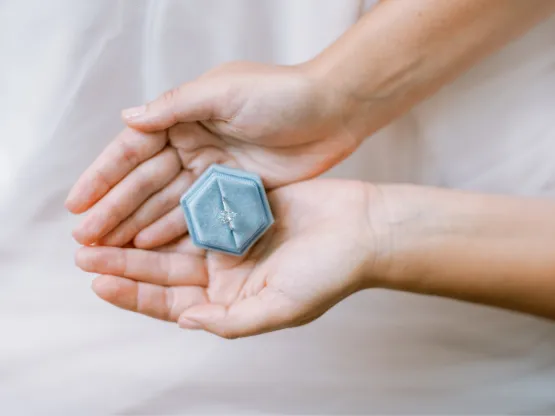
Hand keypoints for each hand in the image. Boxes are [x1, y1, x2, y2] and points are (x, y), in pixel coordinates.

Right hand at [65, 61, 366, 247]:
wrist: (333, 112)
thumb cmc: (281, 94)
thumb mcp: (224, 91)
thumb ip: (176, 106)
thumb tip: (127, 117)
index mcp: (184, 116)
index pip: (133, 150)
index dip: (103, 176)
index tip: (76, 204)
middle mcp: (193, 144)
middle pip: (145, 183)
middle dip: (114, 210)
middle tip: (85, 239)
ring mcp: (213, 170)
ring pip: (167, 203)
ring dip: (137, 225)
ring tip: (109, 250)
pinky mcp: (235, 191)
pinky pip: (198, 214)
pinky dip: (174, 230)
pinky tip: (151, 246)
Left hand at [74, 180, 384, 338]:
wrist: (362, 229)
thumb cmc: (329, 274)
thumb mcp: (281, 308)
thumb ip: (231, 321)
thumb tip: (185, 319)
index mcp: (232, 301)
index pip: (173, 303)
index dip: (135, 295)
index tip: (99, 283)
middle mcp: (226, 272)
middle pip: (165, 270)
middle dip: (125, 263)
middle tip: (86, 253)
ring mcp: (231, 238)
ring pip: (174, 238)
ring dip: (140, 233)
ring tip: (104, 227)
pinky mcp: (239, 207)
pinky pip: (196, 207)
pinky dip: (171, 206)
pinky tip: (145, 198)